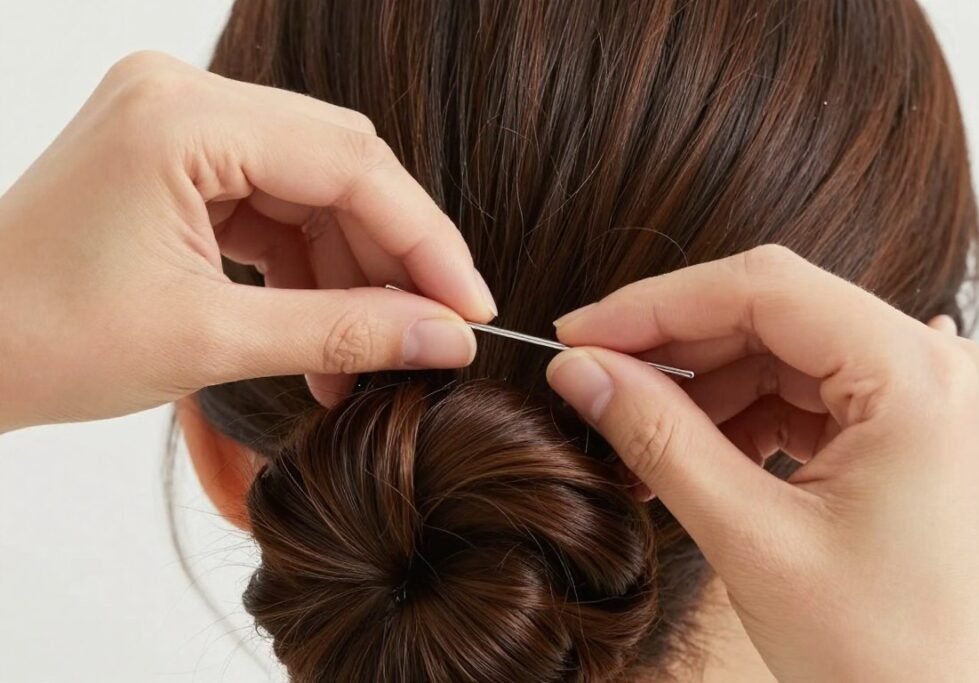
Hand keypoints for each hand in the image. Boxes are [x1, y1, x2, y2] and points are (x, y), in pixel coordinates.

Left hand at [0, 52, 495, 431]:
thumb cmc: (44, 340)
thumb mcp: (212, 341)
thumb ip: (344, 333)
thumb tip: (446, 339)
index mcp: (182, 118)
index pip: (350, 164)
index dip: (425, 243)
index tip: (470, 309)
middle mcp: (183, 97)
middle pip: (341, 165)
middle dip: (394, 255)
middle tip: (433, 330)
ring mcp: (180, 122)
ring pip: (315, 186)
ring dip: (353, 269)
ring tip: (369, 354)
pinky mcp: (180, 158)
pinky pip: (276, 202)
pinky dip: (309, 266)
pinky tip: (325, 331)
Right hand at [546, 245, 978, 681]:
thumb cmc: (881, 654)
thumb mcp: (750, 538)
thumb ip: (657, 438)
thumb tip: (580, 370)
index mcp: (918, 376)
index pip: (763, 289)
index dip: (655, 304)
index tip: (579, 333)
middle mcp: (935, 365)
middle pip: (772, 314)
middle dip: (673, 349)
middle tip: (593, 380)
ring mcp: (926, 395)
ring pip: (781, 353)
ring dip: (701, 391)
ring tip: (637, 443)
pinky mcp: (907, 428)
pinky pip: (804, 393)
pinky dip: (739, 417)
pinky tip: (691, 455)